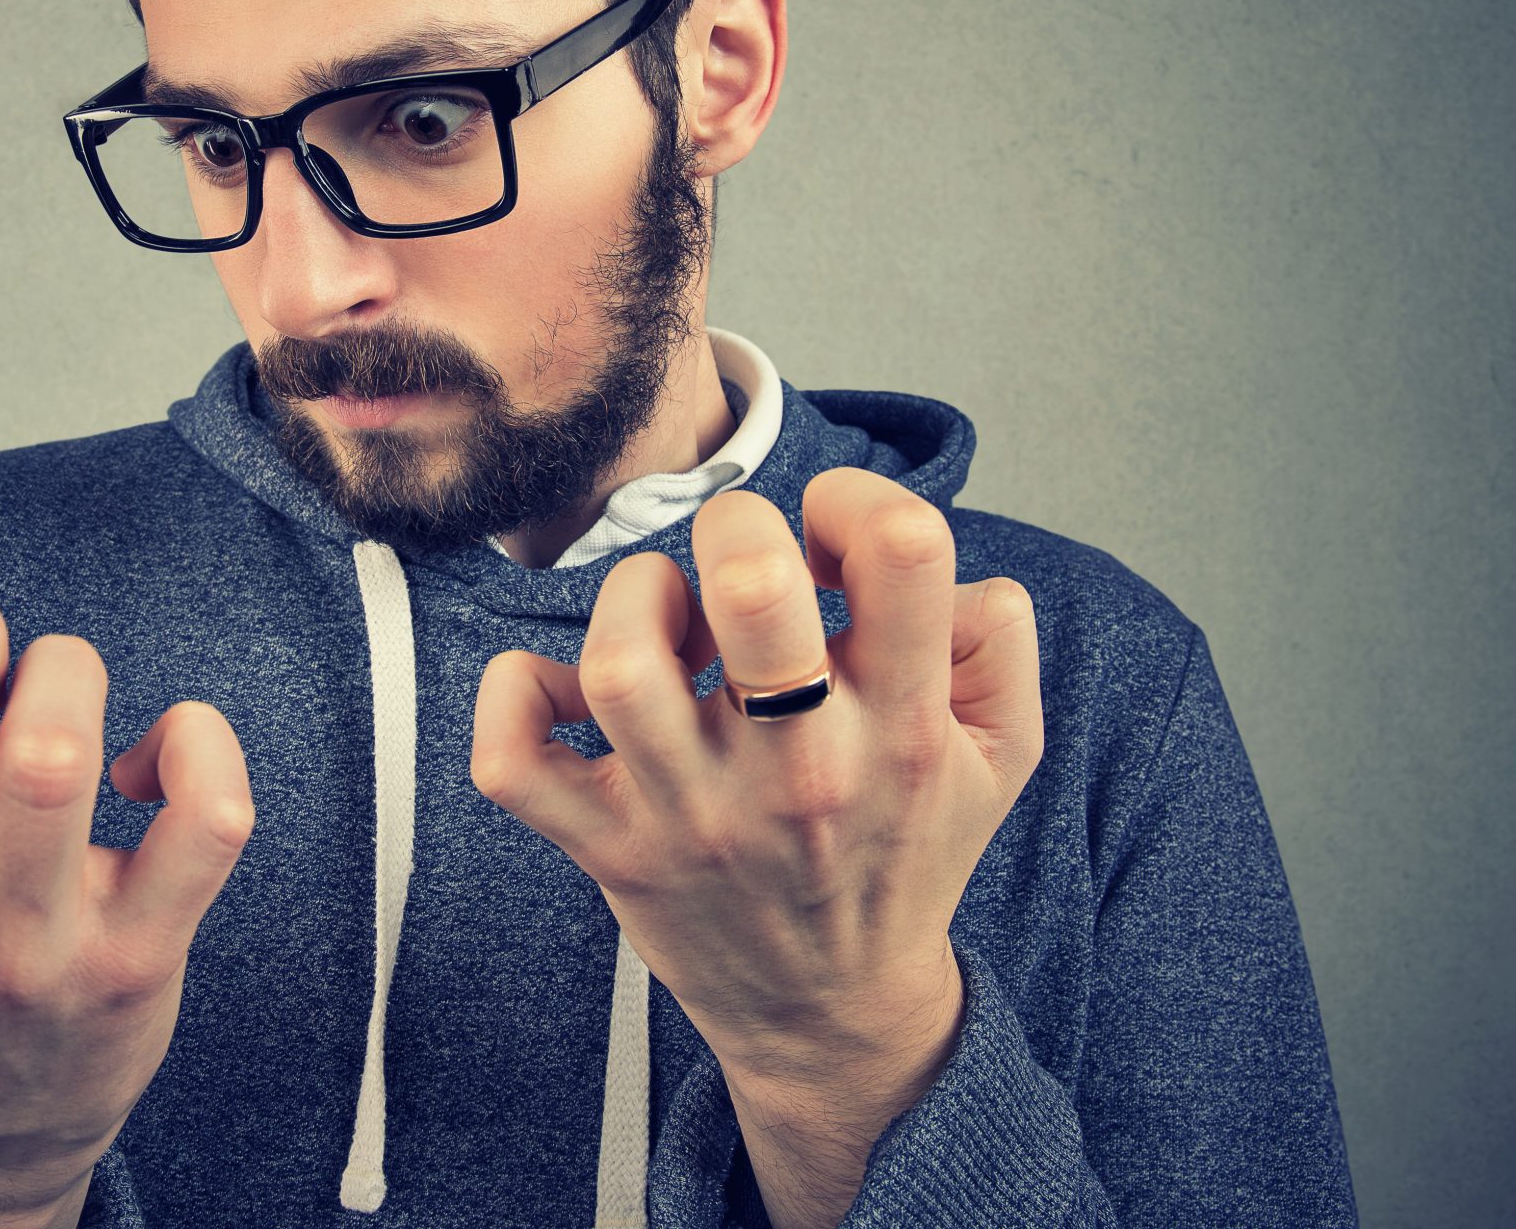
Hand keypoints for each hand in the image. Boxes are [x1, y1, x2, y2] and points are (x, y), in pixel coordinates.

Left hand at [469, 470, 1042, 1097]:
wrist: (833, 1012)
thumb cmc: (905, 849)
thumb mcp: (1000, 752)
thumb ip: (997, 636)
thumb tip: (944, 564)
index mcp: (905, 727)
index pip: (902, 548)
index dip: (854, 503)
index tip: (830, 548)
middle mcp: (800, 769)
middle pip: (747, 583)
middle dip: (735, 528)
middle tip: (738, 570)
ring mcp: (694, 813)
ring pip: (621, 661)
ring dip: (634, 602)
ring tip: (667, 626)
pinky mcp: (610, 848)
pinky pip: (514, 758)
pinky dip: (516, 694)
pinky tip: (566, 691)